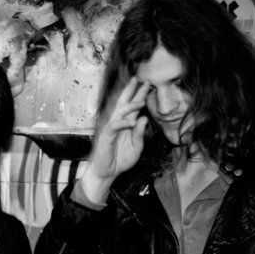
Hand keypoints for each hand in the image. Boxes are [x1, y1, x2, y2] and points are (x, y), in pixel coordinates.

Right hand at [82, 75, 150, 204]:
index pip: (133, 107)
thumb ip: (140, 133)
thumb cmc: (120, 160)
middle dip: (132, 91)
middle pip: (124, 103)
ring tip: (141, 100)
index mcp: (126, 125)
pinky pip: (115, 126)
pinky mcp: (106, 136)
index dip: (139, 96)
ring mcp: (111, 128)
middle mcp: (118, 123)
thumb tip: (144, 118)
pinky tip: (133, 121)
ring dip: (130, 106)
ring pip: (120, 112)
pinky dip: (124, 122)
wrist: (108, 173)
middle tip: (141, 80)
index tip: (148, 85)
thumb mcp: (136, 147)